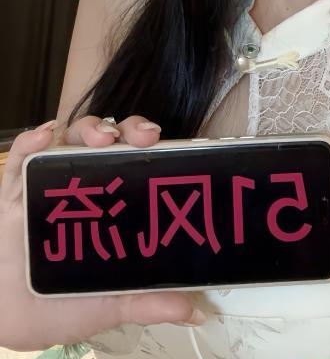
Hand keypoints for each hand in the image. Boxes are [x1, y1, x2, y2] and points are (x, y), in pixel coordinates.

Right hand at [0, 120, 204, 351]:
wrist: (16, 320)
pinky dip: (32, 141)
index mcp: (114, 200)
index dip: (152, 143)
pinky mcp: (14, 191)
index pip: (137, 158)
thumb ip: (148, 302)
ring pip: (72, 139)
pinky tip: (46, 136)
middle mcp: (85, 182)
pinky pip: (23, 157)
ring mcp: (49, 182)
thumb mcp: (112, 302)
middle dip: (129, 129)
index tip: (166, 143)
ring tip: (102, 137)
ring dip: (90, 129)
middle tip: (143, 137)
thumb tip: (192, 311)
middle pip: (110, 140)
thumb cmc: (67, 303)